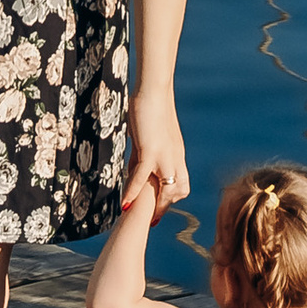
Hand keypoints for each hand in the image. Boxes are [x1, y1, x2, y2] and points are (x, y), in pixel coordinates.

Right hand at [123, 91, 186, 210]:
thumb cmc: (149, 107)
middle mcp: (176, 156)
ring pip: (167, 188)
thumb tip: (133, 169)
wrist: (155, 89)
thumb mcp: (148, 136)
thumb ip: (142, 155)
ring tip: (138, 217)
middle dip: (165, 206)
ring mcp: (165, 154)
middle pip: (180, 190)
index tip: (158, 209)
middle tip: (150, 219)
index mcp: (177, 152)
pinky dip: (134, 191)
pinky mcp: (152, 149)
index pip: (181, 183)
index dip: (171, 198)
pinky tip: (125, 204)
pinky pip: (142, 176)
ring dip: (153, 205)